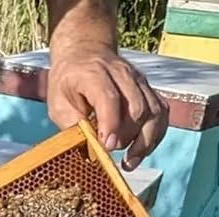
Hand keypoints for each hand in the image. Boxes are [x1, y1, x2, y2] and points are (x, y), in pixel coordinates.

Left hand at [48, 47, 166, 168]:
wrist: (85, 52)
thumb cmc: (69, 81)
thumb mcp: (57, 102)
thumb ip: (71, 123)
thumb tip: (87, 147)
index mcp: (95, 75)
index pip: (110, 99)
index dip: (111, 124)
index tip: (107, 147)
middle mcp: (123, 75)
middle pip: (137, 108)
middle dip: (127, 137)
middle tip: (111, 153)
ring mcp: (139, 82)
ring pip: (154, 111)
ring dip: (145, 140)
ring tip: (130, 162)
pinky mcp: (147, 90)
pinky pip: (161, 112)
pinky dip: (155, 134)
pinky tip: (142, 150)